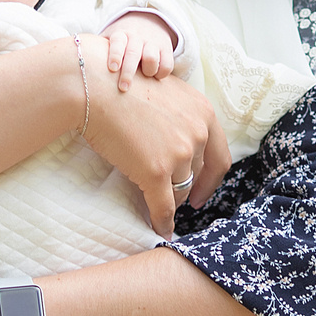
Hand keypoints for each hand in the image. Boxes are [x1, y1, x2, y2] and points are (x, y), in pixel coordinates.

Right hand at [75, 43, 214, 235]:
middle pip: (197, 175)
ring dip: (170, 201)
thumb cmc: (122, 86)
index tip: (201, 193)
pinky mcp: (156, 171)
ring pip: (179, 190)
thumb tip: (181, 140)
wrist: (95, 88)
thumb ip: (182, 116)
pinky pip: (164, 206)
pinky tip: (160, 228)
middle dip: (185, 189)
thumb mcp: (166, 93)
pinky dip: (163, 221)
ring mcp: (178, 154)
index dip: (211, 180)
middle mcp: (198, 133)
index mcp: (204, 113)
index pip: (220, 157)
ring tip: (160, 210)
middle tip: (174, 199)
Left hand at [101, 11, 176, 87]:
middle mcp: (136, 38)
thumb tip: (75, 68)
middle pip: (133, 53)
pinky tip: (155, 78)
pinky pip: (167, 64)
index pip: (117, 43)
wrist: (148, 22)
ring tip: (143, 77)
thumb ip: (97, 50)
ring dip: (148, 70)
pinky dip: (162, 72)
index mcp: (120, 35)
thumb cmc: (121, 39)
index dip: (115, 55)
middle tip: (123, 88)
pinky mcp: (166, 49)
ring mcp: (152, 43)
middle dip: (128, 71)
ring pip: (152, 57)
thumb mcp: (109, 39)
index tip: (112, 68)